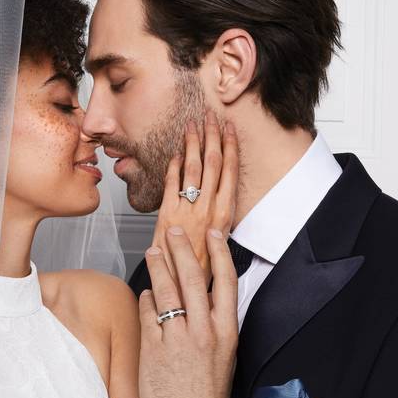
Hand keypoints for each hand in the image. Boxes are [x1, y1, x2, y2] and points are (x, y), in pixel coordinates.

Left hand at [138, 226, 238, 397]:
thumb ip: (214, 322)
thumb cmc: (209, 392)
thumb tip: (204, 292)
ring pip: (166, 290)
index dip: (219, 252)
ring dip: (158, 266)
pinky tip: (146, 293)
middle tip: (173, 232)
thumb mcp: (224, 352)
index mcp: (226, 331)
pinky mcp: (153, 349)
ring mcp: (177, 339)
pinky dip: (146, 298)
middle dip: (181, 249)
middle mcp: (203, 331)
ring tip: (153, 251)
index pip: (225, 281)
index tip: (212, 232)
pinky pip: (148, 313)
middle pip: (192, 277)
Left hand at [151, 112, 238, 282]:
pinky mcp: (168, 212)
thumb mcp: (221, 236)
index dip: (230, 145)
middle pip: (213, 162)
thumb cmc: (202, 262)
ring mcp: (188, 209)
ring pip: (193, 167)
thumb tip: (221, 191)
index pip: (230, 170)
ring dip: (192, 143)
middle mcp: (209, 207)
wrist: (182, 282)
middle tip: (209, 115)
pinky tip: (175, 152)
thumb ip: (220, 212)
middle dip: (211, 135)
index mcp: (225, 212)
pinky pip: (171, 182)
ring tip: (192, 125)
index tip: (229, 127)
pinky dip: (173, 165)